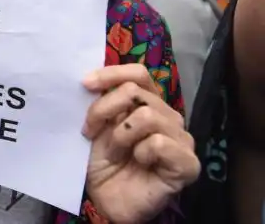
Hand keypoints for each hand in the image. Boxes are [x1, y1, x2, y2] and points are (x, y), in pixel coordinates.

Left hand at [81, 64, 199, 223]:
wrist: (106, 200)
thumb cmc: (103, 162)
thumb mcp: (96, 126)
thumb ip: (101, 101)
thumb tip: (89, 79)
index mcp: (147, 102)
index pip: (138, 73)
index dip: (111, 74)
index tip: (85, 84)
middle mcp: (167, 115)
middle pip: (135, 91)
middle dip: (104, 109)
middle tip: (89, 131)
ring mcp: (181, 138)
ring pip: (147, 115)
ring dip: (121, 135)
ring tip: (116, 153)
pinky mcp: (188, 163)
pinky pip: (160, 143)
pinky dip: (141, 152)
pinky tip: (139, 164)